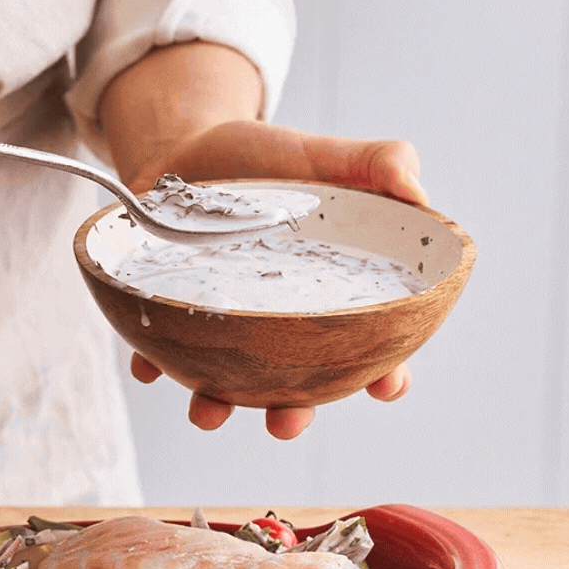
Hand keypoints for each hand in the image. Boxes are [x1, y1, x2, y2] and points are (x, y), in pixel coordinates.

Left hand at [126, 120, 425, 438]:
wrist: (186, 145)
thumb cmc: (264, 159)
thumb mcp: (323, 155)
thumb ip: (378, 164)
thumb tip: (420, 194)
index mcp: (323, 297)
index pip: (367, 349)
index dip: (383, 374)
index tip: (387, 386)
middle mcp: (274, 325)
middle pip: (293, 385)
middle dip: (292, 413)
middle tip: (286, 424)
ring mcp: (220, 325)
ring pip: (223, 382)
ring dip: (217, 406)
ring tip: (209, 413)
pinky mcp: (166, 313)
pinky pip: (155, 349)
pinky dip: (151, 363)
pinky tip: (147, 368)